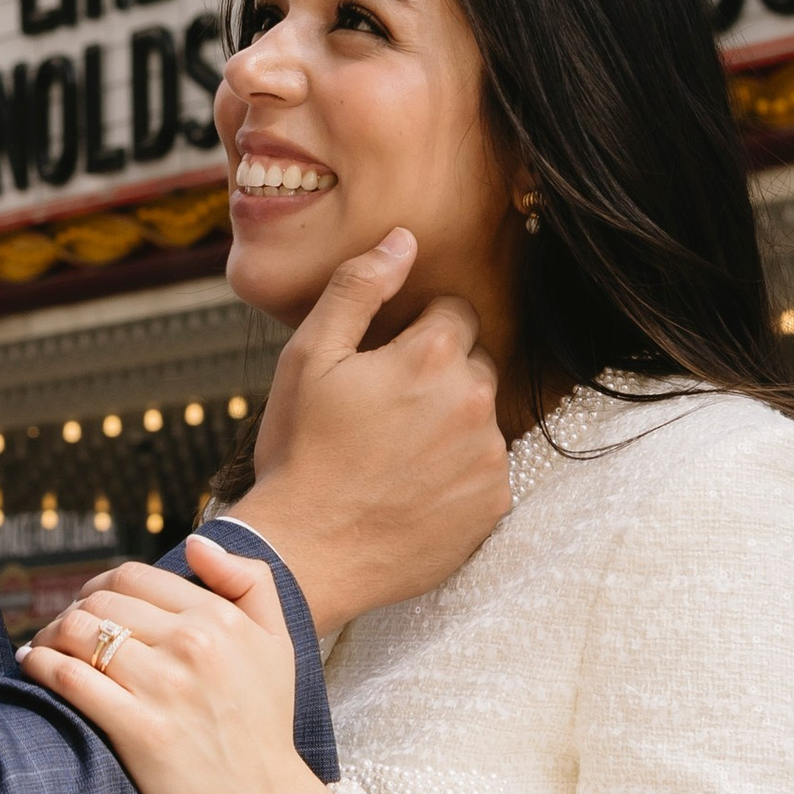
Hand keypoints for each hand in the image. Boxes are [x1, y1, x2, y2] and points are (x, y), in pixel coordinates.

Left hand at [20, 537, 336, 793]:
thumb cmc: (265, 723)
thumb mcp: (277, 642)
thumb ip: (250, 580)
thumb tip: (195, 542)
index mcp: (220, 619)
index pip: (134, 577)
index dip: (100, 586)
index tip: (89, 605)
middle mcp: (193, 645)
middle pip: (100, 602)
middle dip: (71, 610)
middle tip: (59, 630)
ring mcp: (164, 688)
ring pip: (79, 633)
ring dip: (48, 634)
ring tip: (41, 647)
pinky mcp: (138, 731)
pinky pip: (69, 679)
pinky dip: (39, 664)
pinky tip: (30, 665)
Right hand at [230, 232, 508, 627]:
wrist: (305, 554)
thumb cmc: (299, 453)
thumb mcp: (309, 357)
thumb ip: (359, 287)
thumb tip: (404, 239)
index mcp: (433, 355)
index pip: (455, 313)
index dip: (415, 332)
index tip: (383, 365)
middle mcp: (475, 401)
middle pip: (473, 362)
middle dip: (437, 374)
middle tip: (383, 411)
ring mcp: (489, 456)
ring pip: (479, 416)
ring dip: (448, 424)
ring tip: (393, 455)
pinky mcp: (493, 503)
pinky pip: (485, 467)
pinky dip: (457, 471)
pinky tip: (412, 487)